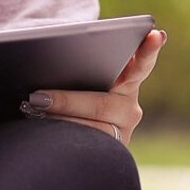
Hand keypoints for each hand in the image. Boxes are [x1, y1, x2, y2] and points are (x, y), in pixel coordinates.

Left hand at [20, 29, 165, 142]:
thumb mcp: (78, 77)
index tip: (156, 34)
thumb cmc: (70, 91)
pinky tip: (42, 134)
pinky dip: (61, 139)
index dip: (149, 50)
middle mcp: (130, 108)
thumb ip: (78, 65)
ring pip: (91, 130)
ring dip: (59, 122)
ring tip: (32, 114)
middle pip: (102, 105)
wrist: (65, 131)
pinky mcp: (108, 155)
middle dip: (68, 101)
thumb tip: (46, 52)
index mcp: (128, 80)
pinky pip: (84, 148)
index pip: (142, 64)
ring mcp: (120, 133)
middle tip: (38, 96)